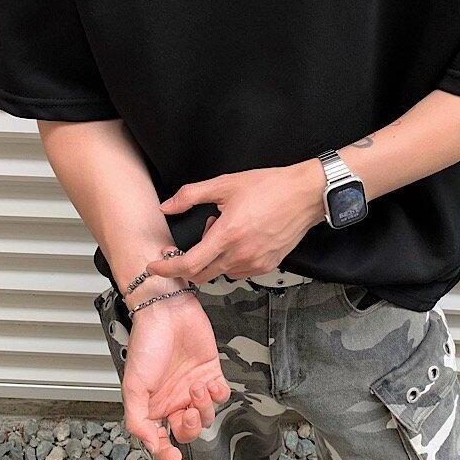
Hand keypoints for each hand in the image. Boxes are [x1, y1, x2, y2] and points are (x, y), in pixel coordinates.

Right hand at [122, 293, 229, 459]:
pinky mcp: (210, 371)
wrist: (166, 309)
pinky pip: (221, 395)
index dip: (166, 452)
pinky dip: (219, 394)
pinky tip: (210, 383)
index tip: (173, 456)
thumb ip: (137, 418)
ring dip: (204, 407)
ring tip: (196, 387)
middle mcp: (175, 398)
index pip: (162, 439)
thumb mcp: (133, 384)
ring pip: (206, 415)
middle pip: (188, 430)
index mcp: (155, 405)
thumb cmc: (147, 341)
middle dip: (190, 427)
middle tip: (188, 412)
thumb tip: (150, 444)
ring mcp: (193, 386)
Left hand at [147, 162, 322, 285]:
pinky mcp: (266, 267)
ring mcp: (254, 264)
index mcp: (227, 235)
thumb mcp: (225, 184)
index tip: (155, 266)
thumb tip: (167, 206)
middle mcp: (240, 255)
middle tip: (186, 246)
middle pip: (202, 275)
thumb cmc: (268, 187)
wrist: (304, 195)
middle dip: (187, 265)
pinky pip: (238, 271)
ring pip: (221, 273)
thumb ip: (191, 195)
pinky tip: (237, 239)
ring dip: (212, 259)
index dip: (168, 268)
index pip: (189, 264)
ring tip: (222, 231)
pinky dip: (230, 260)